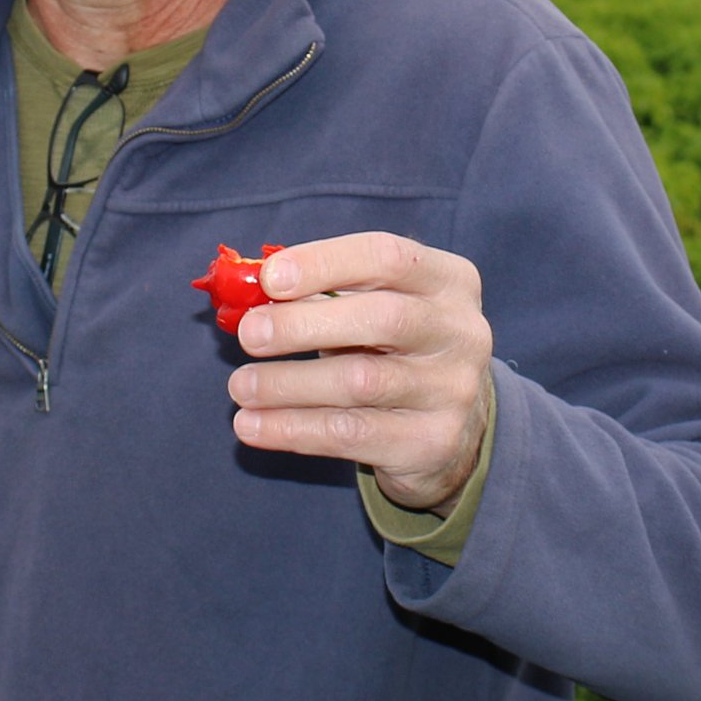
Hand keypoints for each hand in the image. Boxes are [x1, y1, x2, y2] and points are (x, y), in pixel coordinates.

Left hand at [229, 230, 495, 510]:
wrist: (456, 428)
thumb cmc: (396, 348)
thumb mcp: (375, 308)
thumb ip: (323, 293)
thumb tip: (246, 291)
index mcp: (449, 280)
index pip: (388, 257)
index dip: (325, 262)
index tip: (269, 278)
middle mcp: (461, 331)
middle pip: (381, 318)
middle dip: (304, 325)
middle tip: (248, 335)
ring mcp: (451, 390)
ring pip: (361, 383)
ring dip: (289, 384)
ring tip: (240, 386)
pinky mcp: (432, 443)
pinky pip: (352, 435)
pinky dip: (293, 429)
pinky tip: (252, 426)